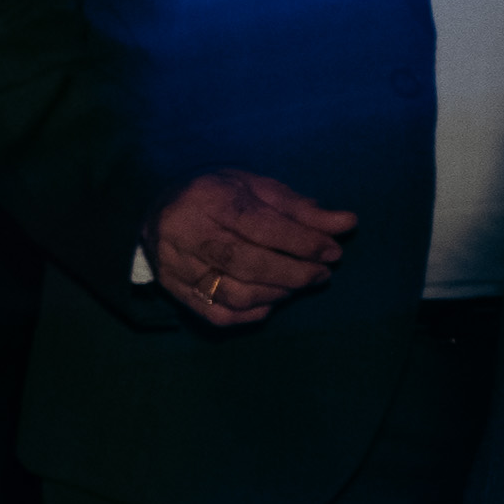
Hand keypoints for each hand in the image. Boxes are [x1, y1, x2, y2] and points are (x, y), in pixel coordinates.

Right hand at [147, 169, 354, 327]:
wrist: (157, 210)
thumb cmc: (217, 196)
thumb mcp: (257, 189)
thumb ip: (300, 209)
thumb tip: (347, 223)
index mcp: (208, 198)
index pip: (261, 226)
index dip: (302, 243)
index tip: (332, 252)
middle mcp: (186, 232)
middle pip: (246, 262)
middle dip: (294, 272)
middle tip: (321, 274)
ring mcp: (176, 265)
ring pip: (233, 292)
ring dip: (276, 294)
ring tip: (296, 285)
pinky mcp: (174, 289)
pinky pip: (215, 314)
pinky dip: (250, 314)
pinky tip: (269, 302)